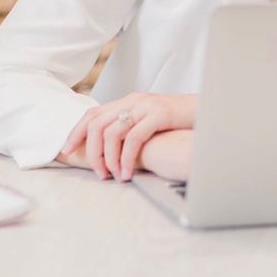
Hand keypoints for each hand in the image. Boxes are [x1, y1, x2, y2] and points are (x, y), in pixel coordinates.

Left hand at [60, 93, 196, 181]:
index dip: (76, 132)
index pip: (93, 114)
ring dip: (107, 158)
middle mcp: (134, 100)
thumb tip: (110, 149)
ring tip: (111, 176)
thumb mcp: (152, 122)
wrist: (210, 111)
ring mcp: (146, 106)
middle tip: (96, 173)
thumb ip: (133, 128)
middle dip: (90, 151)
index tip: (66, 151)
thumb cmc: (181, 123)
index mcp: (129, 101)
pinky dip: (126, 158)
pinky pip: (133, 138)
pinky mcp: (159, 114)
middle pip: (97, 123)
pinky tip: (127, 173)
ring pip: (111, 132)